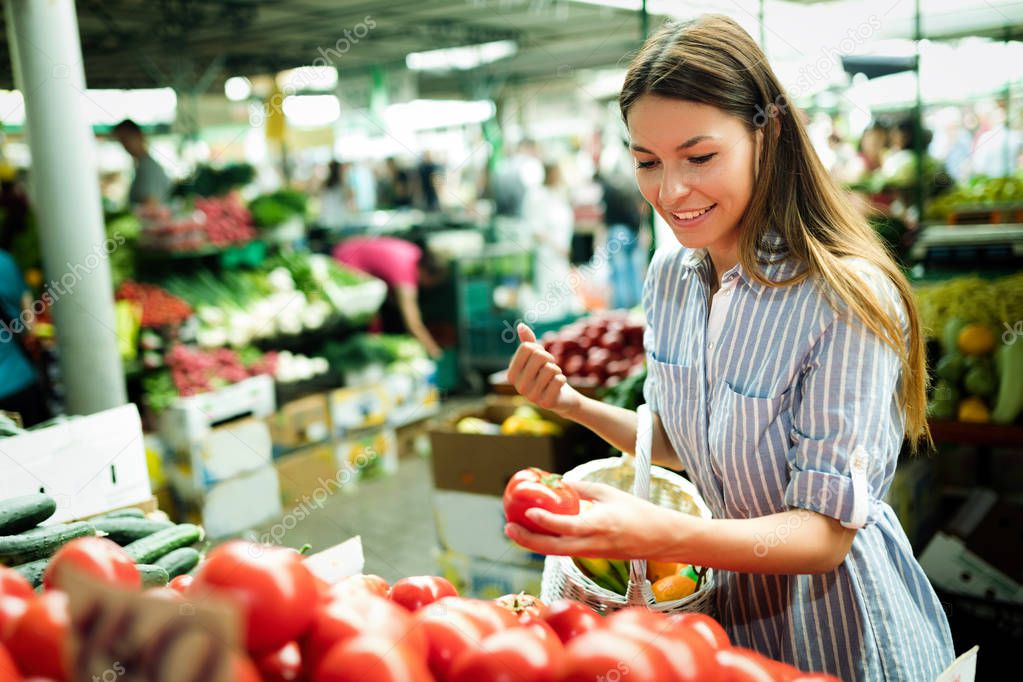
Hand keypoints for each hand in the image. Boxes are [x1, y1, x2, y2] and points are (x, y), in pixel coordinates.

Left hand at [504, 480, 683, 560]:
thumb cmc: (637, 512)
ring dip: (533, 544)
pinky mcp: (592, 558)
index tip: (528, 511)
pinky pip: (565, 552)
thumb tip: (557, 481)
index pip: (566, 526)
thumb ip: (582, 489)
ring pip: (556, 553)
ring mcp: (592, 554)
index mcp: (599, 525)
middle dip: (527, 541)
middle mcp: (593, 544)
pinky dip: (547, 544)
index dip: (545, 521)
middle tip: (508, 527)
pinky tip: (536, 534)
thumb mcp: (609, 493)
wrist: (661, 539)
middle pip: (553, 548)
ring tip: (514, 530)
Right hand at [506, 323, 580, 416]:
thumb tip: (521, 325)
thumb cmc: (545, 374)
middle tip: (550, 368)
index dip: (539, 349)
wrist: (560, 397)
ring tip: (553, 378)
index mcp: (511, 374)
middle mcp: (518, 387)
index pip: (526, 347)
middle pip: (539, 356)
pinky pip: (559, 380)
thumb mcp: (536, 357)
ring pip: (551, 368)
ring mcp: (531, 397)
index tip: (541, 359)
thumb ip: (528, 342)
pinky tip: (557, 387)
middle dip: (550, 359)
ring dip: (556, 370)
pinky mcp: (546, 403)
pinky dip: (562, 379)